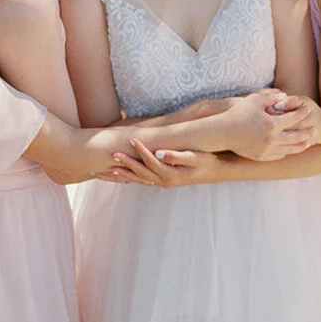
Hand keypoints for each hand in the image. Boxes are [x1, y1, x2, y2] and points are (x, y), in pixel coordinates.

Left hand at [100, 140, 217, 187]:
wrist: (215, 171)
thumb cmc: (207, 161)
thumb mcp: (196, 157)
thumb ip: (177, 156)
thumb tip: (159, 153)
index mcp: (171, 175)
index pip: (151, 161)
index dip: (140, 150)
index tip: (131, 139)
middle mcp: (164, 181)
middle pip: (140, 173)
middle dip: (125, 164)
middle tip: (110, 155)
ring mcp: (162, 182)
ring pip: (137, 179)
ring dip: (121, 175)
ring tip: (105, 171)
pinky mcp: (161, 180)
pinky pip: (141, 180)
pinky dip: (127, 178)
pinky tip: (117, 175)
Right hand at [226, 90, 315, 160]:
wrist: (223, 133)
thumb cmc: (238, 114)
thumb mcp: (255, 101)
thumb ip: (272, 97)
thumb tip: (285, 97)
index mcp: (272, 124)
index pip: (293, 118)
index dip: (302, 112)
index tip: (308, 109)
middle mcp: (271, 139)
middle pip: (295, 137)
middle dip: (306, 133)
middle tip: (315, 130)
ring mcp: (266, 150)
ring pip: (289, 150)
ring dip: (299, 146)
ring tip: (306, 143)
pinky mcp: (261, 157)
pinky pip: (278, 155)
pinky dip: (285, 152)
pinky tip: (289, 149)